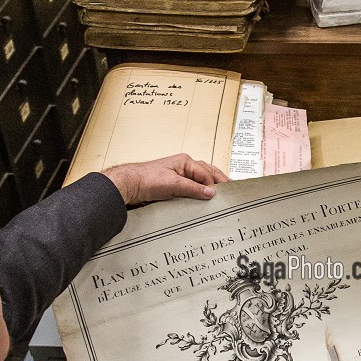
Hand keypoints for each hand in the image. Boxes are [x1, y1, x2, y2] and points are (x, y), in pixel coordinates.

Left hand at [104, 154, 228, 205]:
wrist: (130, 186)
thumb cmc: (147, 179)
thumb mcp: (173, 184)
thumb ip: (193, 188)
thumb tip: (211, 192)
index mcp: (185, 161)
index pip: (207, 173)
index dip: (215, 184)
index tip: (222, 195)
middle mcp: (184, 167)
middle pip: (207, 174)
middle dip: (219, 182)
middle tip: (230, 192)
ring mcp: (180, 176)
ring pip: (201, 181)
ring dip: (210, 187)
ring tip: (221, 196)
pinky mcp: (175, 186)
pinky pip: (192, 188)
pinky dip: (200, 193)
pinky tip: (204, 199)